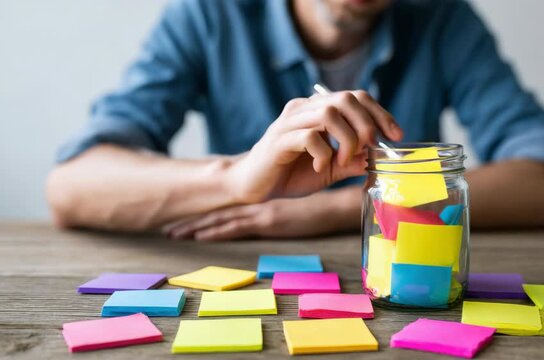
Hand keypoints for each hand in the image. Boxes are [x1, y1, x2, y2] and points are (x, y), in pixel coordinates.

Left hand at [162, 189, 359, 240]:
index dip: (205, 213)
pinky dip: (214, 233)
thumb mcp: (296, 209)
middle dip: (192, 221)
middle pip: (217, 213)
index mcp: (261, 201)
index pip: (227, 208)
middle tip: (167, 227)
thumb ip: (283, 213)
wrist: (338, 203)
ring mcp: (260, 212)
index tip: (184, 219)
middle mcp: (256, 205)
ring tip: (172, 234)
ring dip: (195, 227)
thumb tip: (273, 218)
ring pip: (220, 220)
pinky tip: (197, 238)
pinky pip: (235, 229)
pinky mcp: (267, 222)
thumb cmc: (323, 206)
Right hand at [226, 90, 402, 203]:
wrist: (253, 186)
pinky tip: (319, 168)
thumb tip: (377, 159)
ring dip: (347, 139)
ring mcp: (289, 122)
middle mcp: (304, 109)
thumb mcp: (329, 168)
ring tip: (343, 161)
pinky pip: (309, 137)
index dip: (379, 113)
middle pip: (345, 99)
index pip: (355, 97)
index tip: (395, 135)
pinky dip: (323, 154)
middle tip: (371, 148)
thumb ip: (351, 161)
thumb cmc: (290, 174)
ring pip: (329, 113)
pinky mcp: (279, 140)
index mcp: (317, 110)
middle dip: (367, 123)